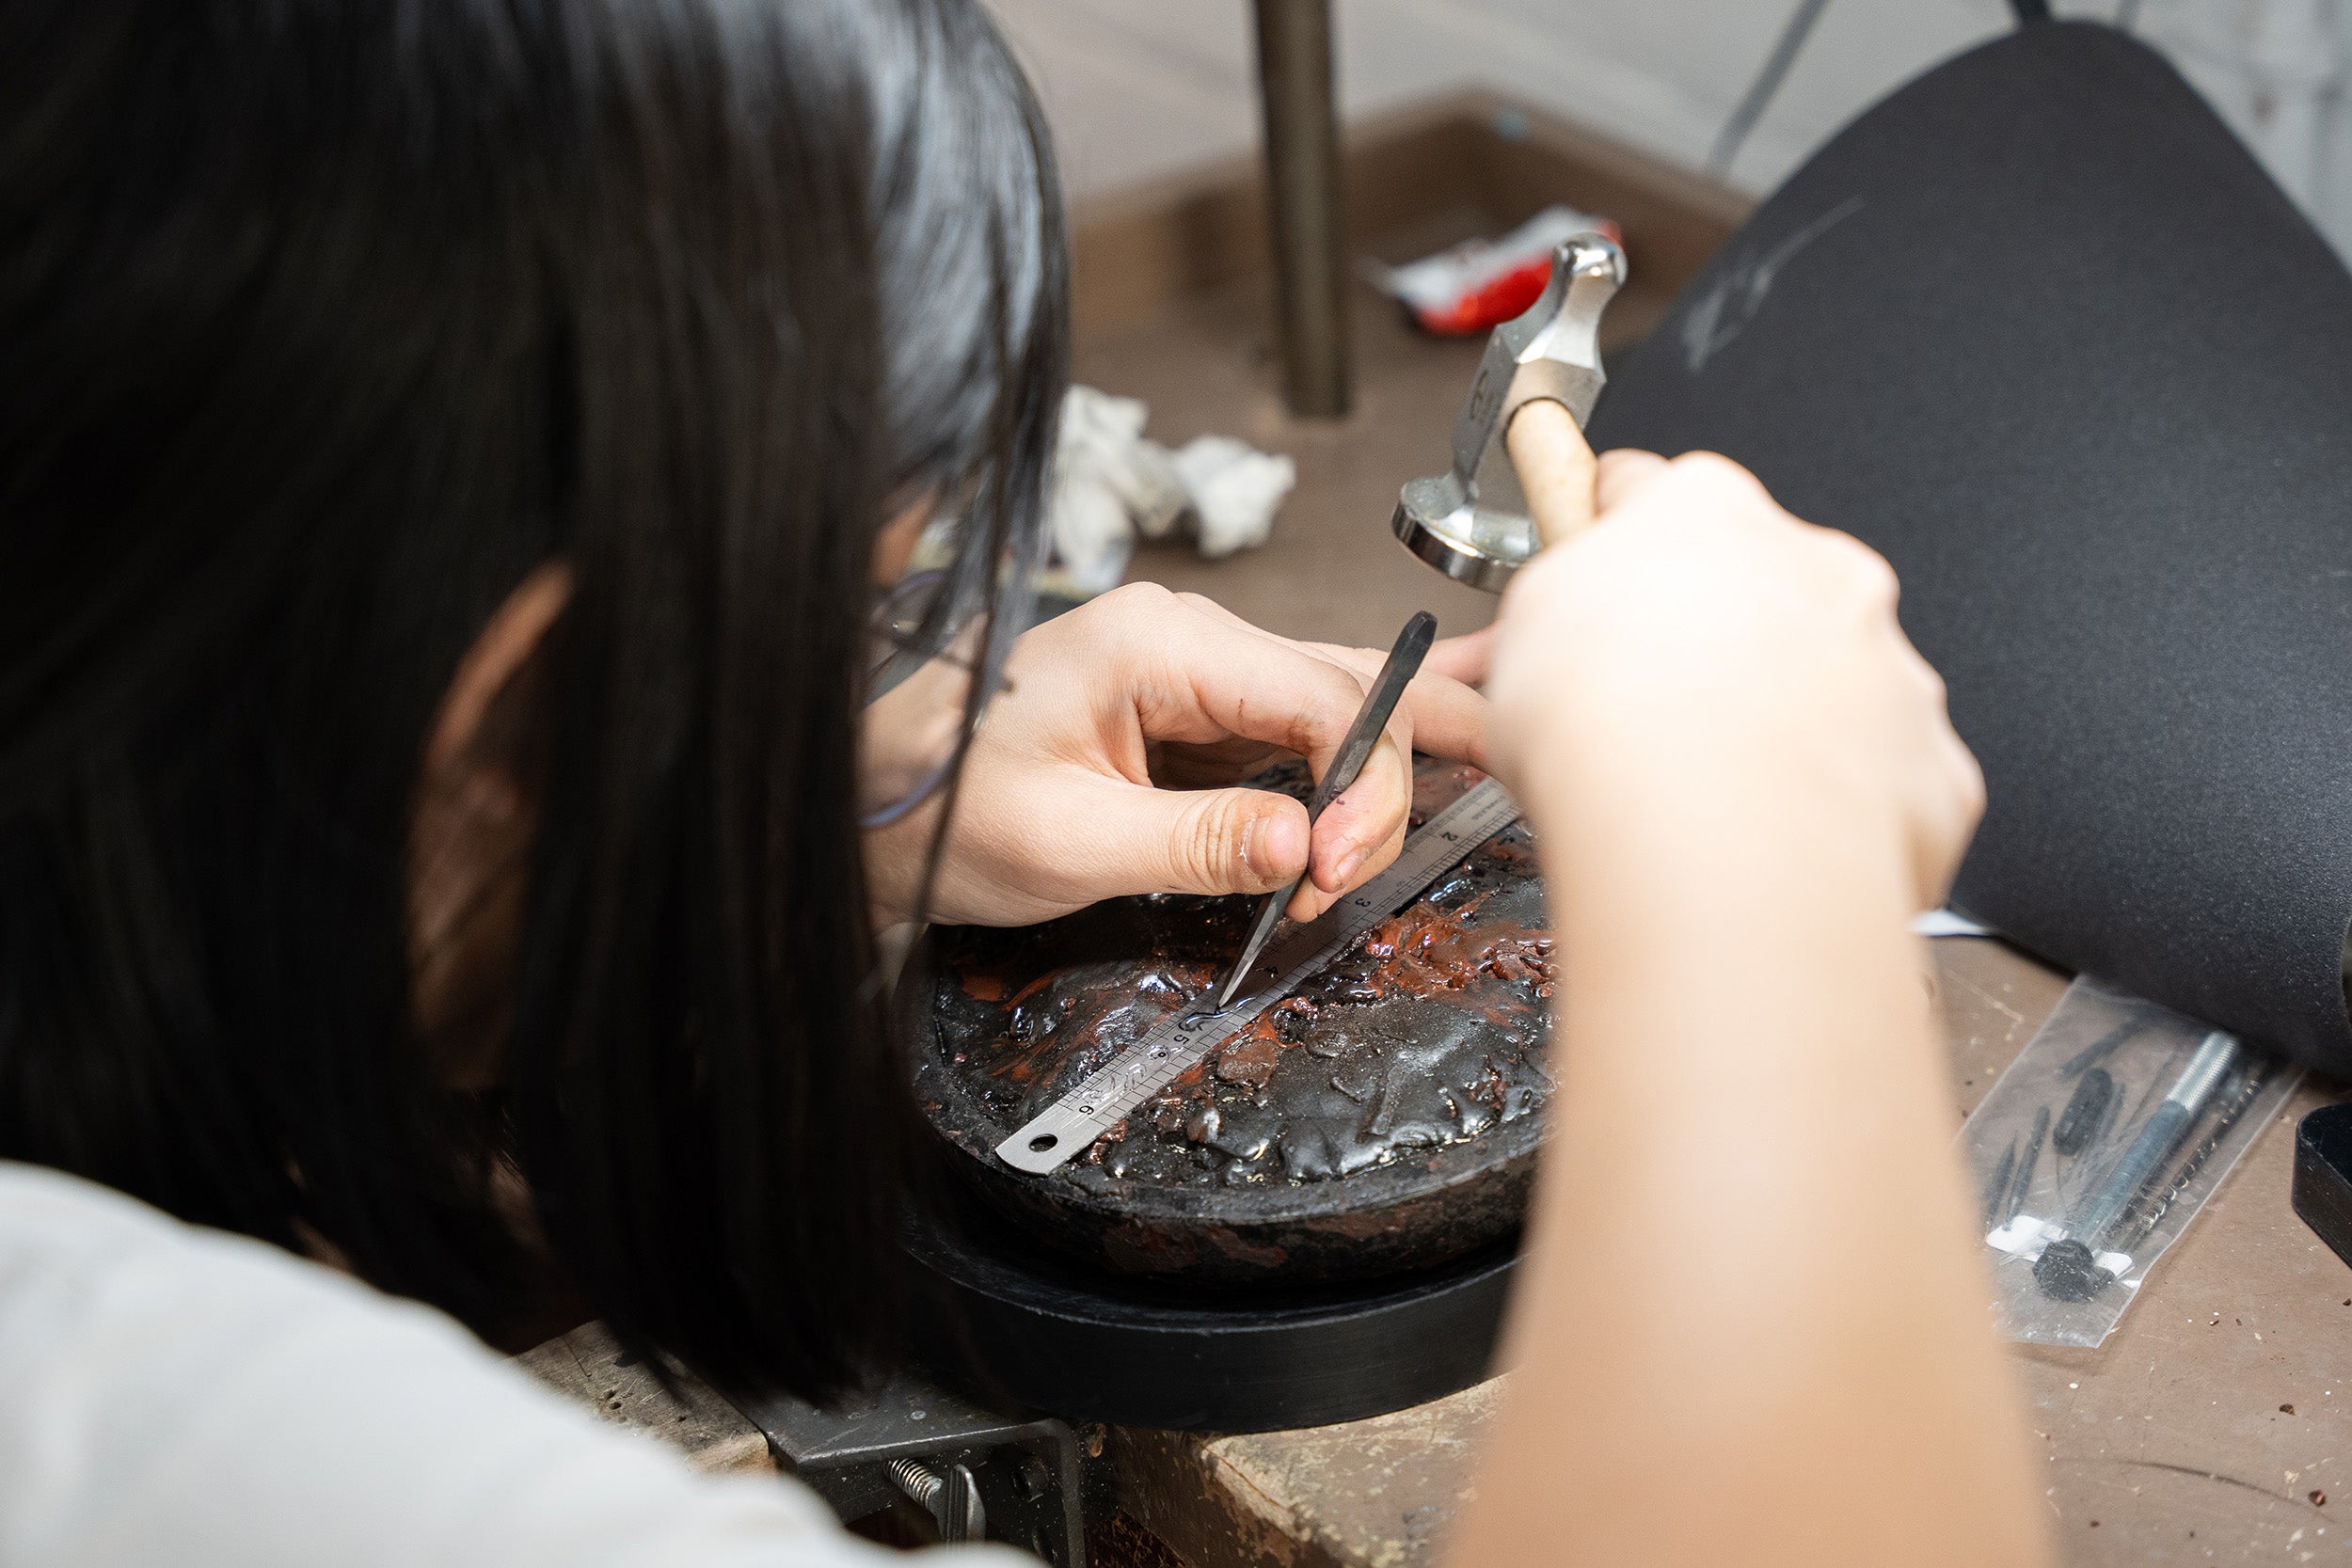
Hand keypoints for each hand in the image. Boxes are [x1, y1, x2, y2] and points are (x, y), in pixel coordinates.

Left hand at [864, 583, 1491, 927]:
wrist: (884, 799)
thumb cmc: (948, 802)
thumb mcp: (1062, 839)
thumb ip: (1190, 838)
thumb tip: (1300, 844)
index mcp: (1160, 644)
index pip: (1317, 698)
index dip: (1356, 790)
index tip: (1328, 874)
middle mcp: (1196, 641)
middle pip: (1350, 690)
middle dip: (1384, 782)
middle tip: (1362, 870)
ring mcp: (1205, 672)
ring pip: (1345, 701)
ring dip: (1389, 771)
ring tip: (1485, 783)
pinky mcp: (1206, 714)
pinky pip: (1312, 720)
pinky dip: (1374, 745)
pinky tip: (1461, 720)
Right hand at [1485, 447, 1980, 909]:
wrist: (1718, 841)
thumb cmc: (1613, 733)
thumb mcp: (1512, 654)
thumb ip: (1531, 625)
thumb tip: (1504, 645)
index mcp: (1703, 511)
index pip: (1644, 492)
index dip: (1602, 540)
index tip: (1584, 568)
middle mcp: (1811, 567)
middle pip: (1745, 587)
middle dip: (1695, 642)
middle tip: (1632, 713)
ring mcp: (1882, 659)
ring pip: (1819, 680)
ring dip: (1766, 719)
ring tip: (1697, 790)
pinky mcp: (1924, 756)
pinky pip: (1871, 772)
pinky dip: (1824, 800)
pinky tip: (1764, 834)